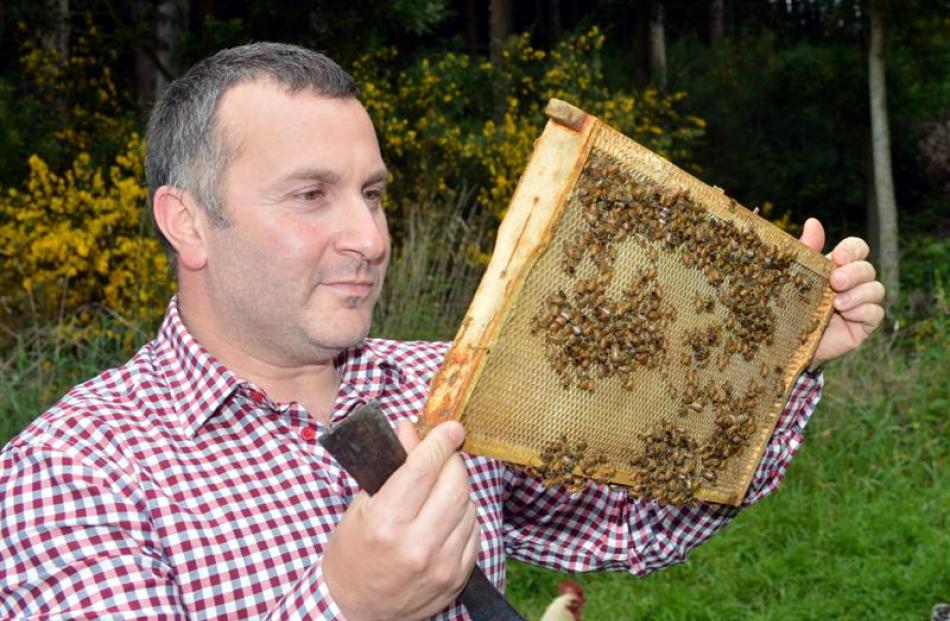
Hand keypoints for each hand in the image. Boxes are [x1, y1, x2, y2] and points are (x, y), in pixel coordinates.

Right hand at [322, 420, 479, 620]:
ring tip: (436, 492)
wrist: (354, 610)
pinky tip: (444, 518)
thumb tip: (411, 430)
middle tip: (443, 455)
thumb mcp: (361, 505)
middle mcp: (417, 546)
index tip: (451, 427)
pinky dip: (463, 517)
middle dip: (452, 461)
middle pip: (455, 484)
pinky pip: (474, 531)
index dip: (440, 441)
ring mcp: (441, 565)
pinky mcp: (456, 578)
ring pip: (468, 506)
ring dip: (457, 490)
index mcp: (385, 524)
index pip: (424, 469)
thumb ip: (390, 467)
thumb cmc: (352, 553)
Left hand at [799, 218, 885, 368]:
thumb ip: (806, 251)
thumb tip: (813, 222)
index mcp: (838, 266)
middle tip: (836, 281)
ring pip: (876, 289)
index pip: (857, 248)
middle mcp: (853, 282)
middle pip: (868, 268)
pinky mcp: (864, 324)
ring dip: (858, 293)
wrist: (786, 342)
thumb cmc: (789, 306)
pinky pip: (875, 313)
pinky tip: (846, 314)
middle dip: (854, 272)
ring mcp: (861, 303)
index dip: (852, 249)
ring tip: (837, 303)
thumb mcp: (794, 277)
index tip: (837, 256)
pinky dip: (863, 310)